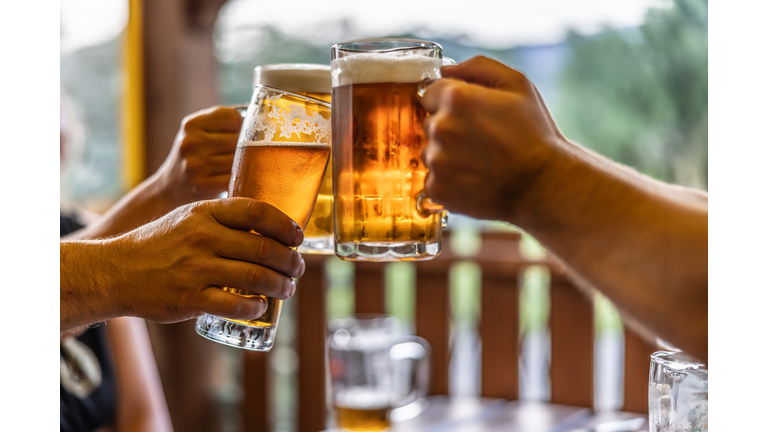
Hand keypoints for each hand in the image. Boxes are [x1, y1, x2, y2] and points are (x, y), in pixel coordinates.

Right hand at [106, 198, 304, 323]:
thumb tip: (271, 226)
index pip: (256, 212)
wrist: (116, 271)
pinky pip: (235, 304)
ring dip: (281, 285)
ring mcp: (196, 268)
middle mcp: (202, 238)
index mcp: (206, 213)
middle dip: (291, 261)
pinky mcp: (189, 298)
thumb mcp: (189, 218)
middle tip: (298, 268)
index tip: (298, 237)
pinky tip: (261, 307)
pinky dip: (256, 308)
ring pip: (256, 277)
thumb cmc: (161, 244)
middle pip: (264, 248)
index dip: (285, 225)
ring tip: (288, 289)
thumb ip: (224, 219)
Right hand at [155, 106, 242, 206]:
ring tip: (238, 164)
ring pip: (239, 159)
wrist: (171, 187)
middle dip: (245, 145)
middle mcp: (191, 142)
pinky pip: (235, 177)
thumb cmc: (195, 155)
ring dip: (244, 162)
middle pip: (238, 139)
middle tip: (241, 152)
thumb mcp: (199, 131)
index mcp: (191, 124)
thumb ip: (224, 121)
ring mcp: (195, 165)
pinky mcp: (203, 185)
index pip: (232, 117)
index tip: (238, 133)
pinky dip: (241, 177)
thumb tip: (259, 119)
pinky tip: (236, 177)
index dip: (241, 125)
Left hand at [420, 56, 566, 221]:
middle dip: (450, 128)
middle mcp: (440, 127)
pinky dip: (449, 181)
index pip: (430, 92)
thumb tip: (445, 70)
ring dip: (448, 156)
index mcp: (456, 98)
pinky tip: (474, 179)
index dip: (451, 103)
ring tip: (480, 162)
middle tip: (482, 139)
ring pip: (431, 152)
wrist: (543, 184)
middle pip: (430, 123)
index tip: (471, 115)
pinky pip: (433, 179)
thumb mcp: (517, 84)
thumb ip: (477, 67)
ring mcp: (437, 161)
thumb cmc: (534, 134)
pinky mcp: (437, 189)